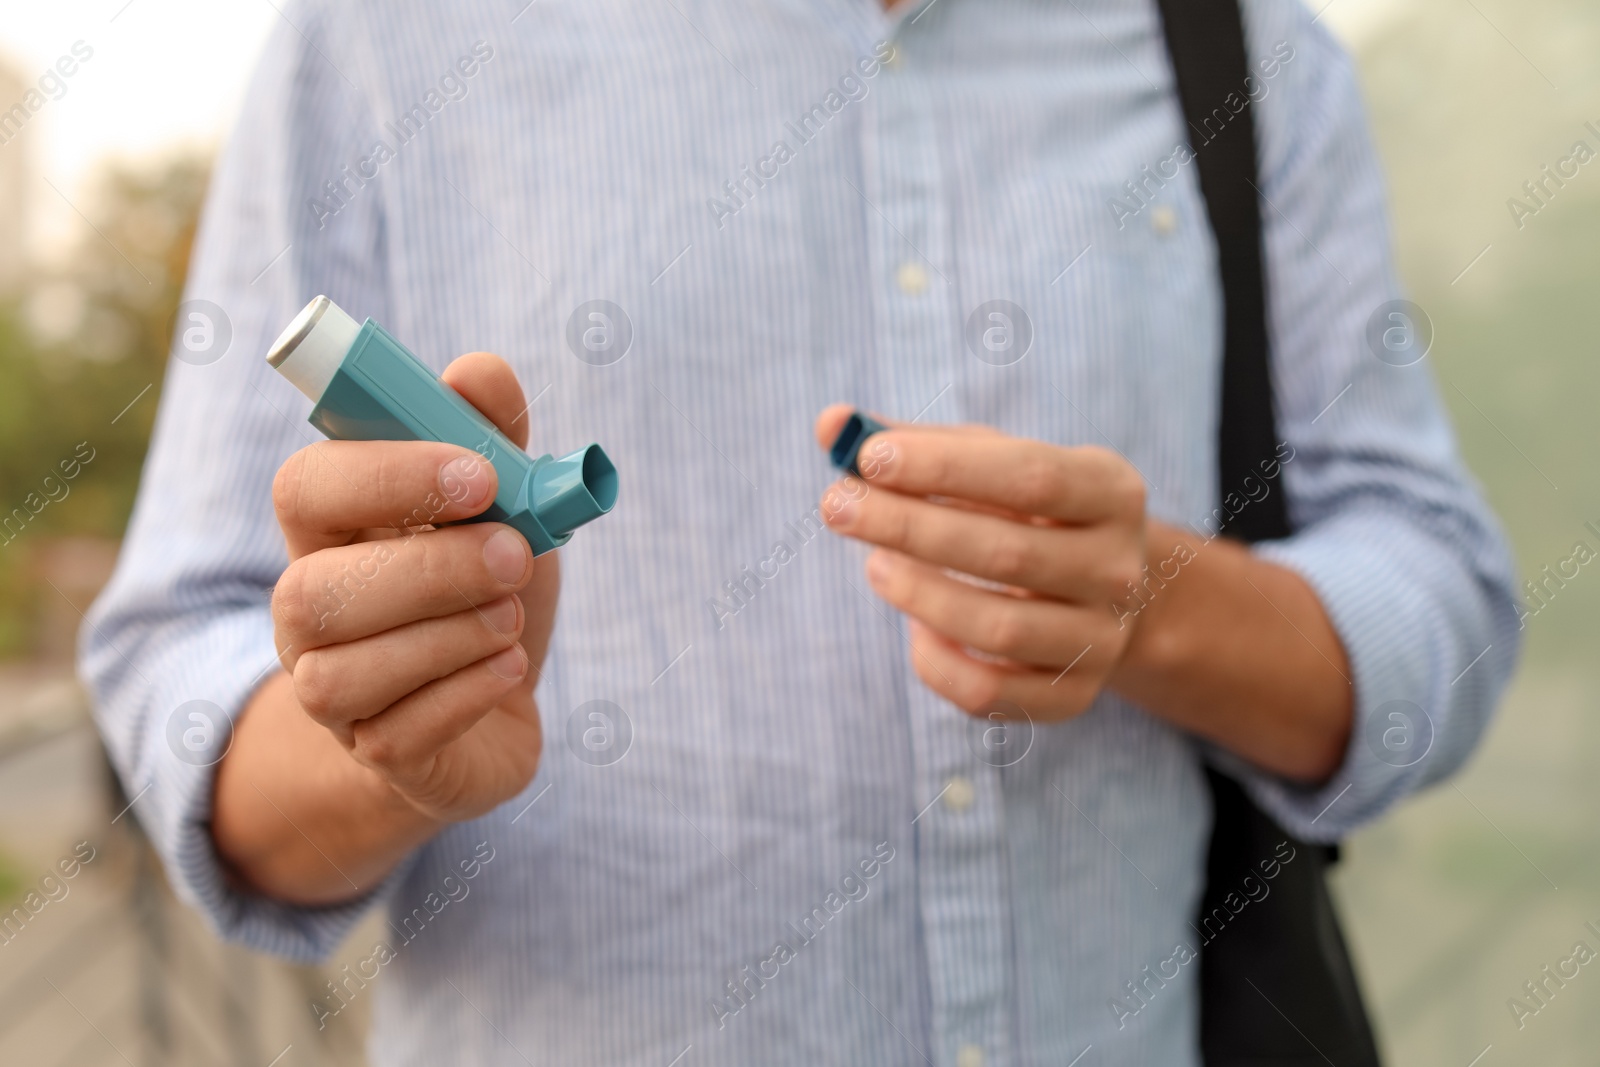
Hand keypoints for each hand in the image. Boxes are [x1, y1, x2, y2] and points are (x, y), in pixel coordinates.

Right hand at [266, 353, 557, 822]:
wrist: (494, 707)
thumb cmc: (486, 589)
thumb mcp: (506, 508)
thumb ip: (494, 437)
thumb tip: (480, 373)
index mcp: (330, 533)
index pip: (307, 488)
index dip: (388, 475)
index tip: (481, 474)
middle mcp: (307, 613)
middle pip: (315, 591)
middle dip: (431, 569)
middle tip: (518, 553)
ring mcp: (329, 692)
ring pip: (345, 672)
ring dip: (449, 636)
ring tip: (509, 616)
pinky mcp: (375, 754)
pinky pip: (401, 733)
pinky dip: (468, 692)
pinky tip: (508, 666)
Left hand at [814, 405, 1146, 720]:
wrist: (1097, 594)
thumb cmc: (1024, 512)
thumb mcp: (988, 463)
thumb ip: (914, 444)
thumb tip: (831, 424)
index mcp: (1111, 491)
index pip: (1031, 476)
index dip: (945, 467)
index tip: (869, 456)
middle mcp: (1119, 569)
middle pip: (1007, 553)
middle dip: (909, 527)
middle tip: (837, 506)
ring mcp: (1101, 640)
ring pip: (998, 629)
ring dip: (918, 594)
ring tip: (873, 563)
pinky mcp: (1072, 698)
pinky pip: (989, 693)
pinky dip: (938, 663)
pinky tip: (916, 628)